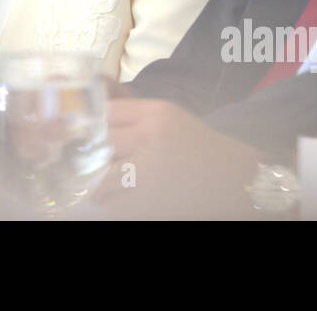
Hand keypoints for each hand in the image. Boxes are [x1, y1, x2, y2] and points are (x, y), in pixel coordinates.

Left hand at [94, 97, 266, 217]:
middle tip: (80, 160)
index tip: (81, 131)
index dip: (89, 122)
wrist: (237, 178)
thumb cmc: (200, 146)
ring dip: (94, 183)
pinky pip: (115, 204)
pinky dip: (111, 204)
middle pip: (99, 142)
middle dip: (87, 153)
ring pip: (101, 175)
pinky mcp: (151, 202)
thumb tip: (93, 117)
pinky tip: (114, 200)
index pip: (106, 112)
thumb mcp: (169, 118)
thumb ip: (135, 116)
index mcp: (156, 113)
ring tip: (95, 185)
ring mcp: (149, 171)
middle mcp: (150, 137)